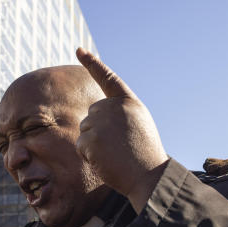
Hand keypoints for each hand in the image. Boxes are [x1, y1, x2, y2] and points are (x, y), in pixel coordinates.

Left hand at [75, 47, 169, 211]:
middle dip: (98, 131)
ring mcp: (101, 121)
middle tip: (118, 147)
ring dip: (94, 145)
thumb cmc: (145, 155)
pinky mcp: (91, 137)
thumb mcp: (138, 125)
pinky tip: (106, 160)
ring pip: (84, 130)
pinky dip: (89, 156)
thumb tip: (95, 114)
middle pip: (91, 114)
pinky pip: (81, 145)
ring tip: (115, 154)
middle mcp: (113, 107)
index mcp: (128, 102)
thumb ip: (120, 114)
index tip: (79, 50)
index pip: (108, 78)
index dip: (93, 63)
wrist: (148, 175)